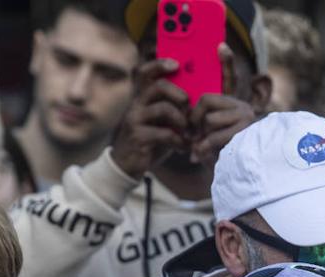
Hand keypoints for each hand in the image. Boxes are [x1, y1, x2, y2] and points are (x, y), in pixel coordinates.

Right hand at [111, 59, 190, 178]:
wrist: (128, 165)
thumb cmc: (150, 140)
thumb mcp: (161, 122)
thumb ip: (172, 109)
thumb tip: (196, 98)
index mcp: (141, 97)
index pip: (145, 72)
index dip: (159, 64)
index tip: (176, 64)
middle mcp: (136, 104)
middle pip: (158, 86)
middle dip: (179, 94)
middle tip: (189, 106)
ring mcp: (135, 120)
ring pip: (163, 108)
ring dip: (182, 120)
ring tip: (189, 133)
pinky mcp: (138, 137)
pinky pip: (165, 133)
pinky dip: (179, 140)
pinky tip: (183, 148)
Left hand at [186, 44, 257, 165]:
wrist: (238, 178)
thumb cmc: (220, 158)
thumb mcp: (208, 137)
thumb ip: (201, 124)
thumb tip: (185, 116)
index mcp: (234, 105)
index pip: (230, 79)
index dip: (226, 62)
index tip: (221, 45)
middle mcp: (243, 107)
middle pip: (207, 100)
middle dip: (195, 119)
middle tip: (193, 135)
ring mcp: (245, 118)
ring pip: (209, 119)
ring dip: (200, 137)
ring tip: (201, 149)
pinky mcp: (244, 132)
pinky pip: (214, 135)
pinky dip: (204, 148)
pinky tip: (200, 156)